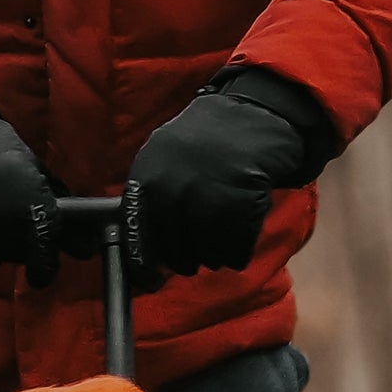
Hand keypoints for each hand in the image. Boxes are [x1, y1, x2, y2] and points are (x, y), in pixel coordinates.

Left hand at [124, 79, 322, 276]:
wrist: (253, 111)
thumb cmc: (206, 138)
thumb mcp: (163, 155)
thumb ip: (150, 196)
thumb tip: (142, 250)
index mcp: (148, 178)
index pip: (139, 239)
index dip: (144, 266)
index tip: (152, 280)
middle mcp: (174, 190)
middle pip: (176, 254)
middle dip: (186, 260)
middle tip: (196, 254)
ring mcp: (209, 197)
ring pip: (207, 257)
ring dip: (214, 256)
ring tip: (221, 236)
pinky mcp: (243, 204)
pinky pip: (236, 250)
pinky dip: (239, 251)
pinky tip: (240, 235)